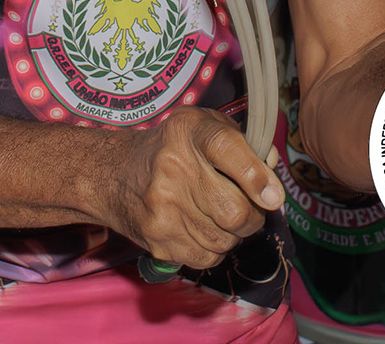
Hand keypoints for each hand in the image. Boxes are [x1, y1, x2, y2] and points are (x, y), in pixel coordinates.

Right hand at [102, 107, 281, 269]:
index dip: (255, 174)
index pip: (226, 148)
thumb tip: (273, 179)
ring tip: (212, 214)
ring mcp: (162, 208)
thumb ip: (243, 144)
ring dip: (231, 233)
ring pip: (226, 240)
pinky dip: (212, 248)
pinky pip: (209, 258)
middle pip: (236, 211)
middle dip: (251, 215)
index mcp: (187, 132)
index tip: (273, 197)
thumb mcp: (202, 127)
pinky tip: (197, 228)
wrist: (111, 176)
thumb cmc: (170, 150)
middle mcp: (172, 168)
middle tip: (243, 206)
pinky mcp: (159, 241)